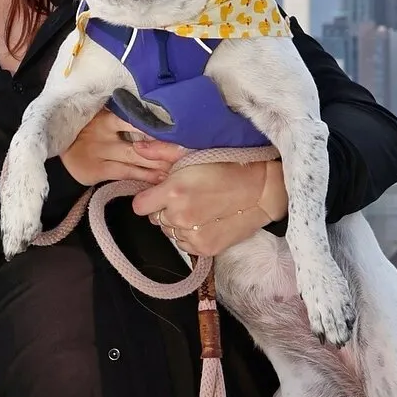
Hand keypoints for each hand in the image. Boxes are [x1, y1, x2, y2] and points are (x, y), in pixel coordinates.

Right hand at [60, 109, 184, 185]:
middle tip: (190, 151)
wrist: (51, 146)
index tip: (183, 126)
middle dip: (167, 146)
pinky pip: (126, 173)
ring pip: (137, 157)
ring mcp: (99, 150)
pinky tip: (161, 179)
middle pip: (141, 138)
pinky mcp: (96, 169)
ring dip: (160, 163)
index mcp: (106, 113)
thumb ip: (121, 114)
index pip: (137, 117)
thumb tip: (157, 113)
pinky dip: (145, 177)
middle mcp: (103, 130)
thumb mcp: (97, 114)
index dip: (159, 123)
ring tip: (181, 168)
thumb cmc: (82, 128)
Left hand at [131, 150, 288, 255]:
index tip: (159, 194)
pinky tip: (205, 222)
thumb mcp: (193, 153)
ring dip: (177, 223)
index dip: (148, 199)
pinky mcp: (204, 249)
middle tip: (185, 197)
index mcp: (173, 192)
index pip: (139, 206)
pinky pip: (184, 245)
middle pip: (155, 219)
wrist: (260, 191)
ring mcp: (192, 236)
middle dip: (164, 209)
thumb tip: (137, 148)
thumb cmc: (227, 168)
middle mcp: (179, 217)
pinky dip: (190, 235)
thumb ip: (161, 151)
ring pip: (169, 233)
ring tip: (198, 209)